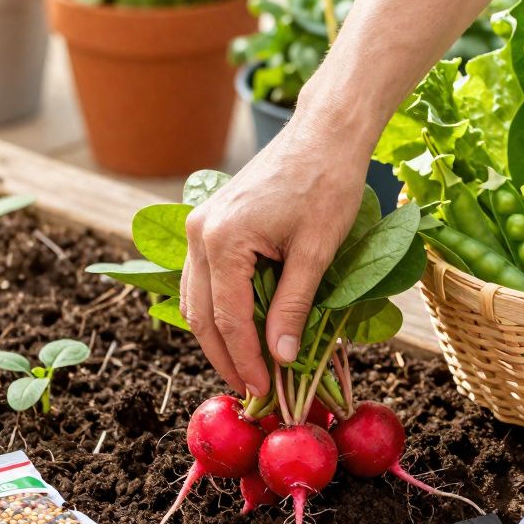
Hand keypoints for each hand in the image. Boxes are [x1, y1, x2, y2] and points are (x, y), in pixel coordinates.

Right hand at [181, 116, 370, 396]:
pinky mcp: (210, 222)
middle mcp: (200, 232)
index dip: (244, 359)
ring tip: (246, 367)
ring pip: (196, 298)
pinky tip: (241, 329)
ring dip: (218, 336)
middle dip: (225, 355)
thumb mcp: (316, 252)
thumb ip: (293, 307)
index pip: (227, 318)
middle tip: (251, 389)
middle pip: (201, 313)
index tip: (263, 389)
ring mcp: (200, 225)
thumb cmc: (327, 184)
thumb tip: (281, 359)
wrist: (324, 134)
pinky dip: (218, 308)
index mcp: (223, 238)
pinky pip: (204, 278)